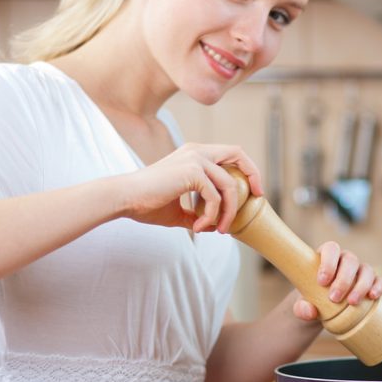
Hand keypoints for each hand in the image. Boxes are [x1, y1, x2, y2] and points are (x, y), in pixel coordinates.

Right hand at [118, 143, 262, 232]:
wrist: (123, 199)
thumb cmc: (146, 204)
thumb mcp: (178, 211)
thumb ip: (197, 214)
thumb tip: (214, 227)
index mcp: (194, 155)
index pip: (230, 153)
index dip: (247, 169)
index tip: (254, 192)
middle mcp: (197, 151)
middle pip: (238, 154)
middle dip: (253, 176)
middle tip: (258, 198)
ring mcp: (195, 159)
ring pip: (228, 185)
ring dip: (228, 211)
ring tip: (219, 230)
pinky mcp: (192, 171)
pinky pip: (215, 197)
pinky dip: (211, 216)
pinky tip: (198, 228)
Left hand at [292, 241, 381, 320]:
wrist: (323, 310)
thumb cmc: (311, 300)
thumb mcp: (301, 305)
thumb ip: (301, 308)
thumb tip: (310, 312)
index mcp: (326, 256)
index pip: (331, 249)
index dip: (328, 262)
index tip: (322, 281)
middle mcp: (344, 260)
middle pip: (350, 260)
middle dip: (343, 279)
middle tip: (334, 298)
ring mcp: (359, 270)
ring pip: (366, 269)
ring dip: (361, 285)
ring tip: (352, 302)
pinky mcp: (371, 282)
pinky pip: (379, 280)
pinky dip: (378, 286)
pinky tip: (373, 297)